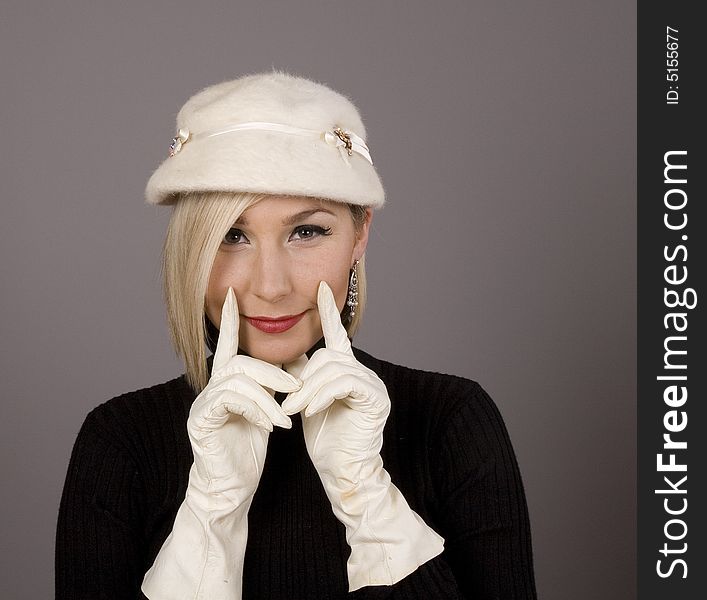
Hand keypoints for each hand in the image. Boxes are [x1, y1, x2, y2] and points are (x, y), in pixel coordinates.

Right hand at [187, 287, 298, 509]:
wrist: (231, 485)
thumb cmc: (248, 448)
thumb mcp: (266, 410)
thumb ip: (271, 386)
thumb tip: (293, 362)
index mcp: (226, 383)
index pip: (225, 345)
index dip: (228, 320)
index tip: (232, 294)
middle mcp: (211, 389)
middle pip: (239, 361)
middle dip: (271, 371)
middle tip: (295, 386)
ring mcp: (203, 404)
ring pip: (238, 379)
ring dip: (268, 397)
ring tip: (285, 419)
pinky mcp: (201, 421)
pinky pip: (231, 401)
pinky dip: (256, 410)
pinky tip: (270, 427)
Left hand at [282, 282, 443, 591]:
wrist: (343, 475)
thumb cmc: (326, 442)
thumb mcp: (308, 403)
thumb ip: (304, 377)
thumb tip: (289, 354)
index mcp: (347, 372)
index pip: (338, 335)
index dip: (329, 311)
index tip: (321, 287)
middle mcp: (364, 373)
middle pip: (328, 355)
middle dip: (303, 377)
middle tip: (286, 401)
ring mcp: (373, 385)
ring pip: (333, 368)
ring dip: (307, 389)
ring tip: (293, 410)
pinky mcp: (375, 399)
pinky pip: (343, 383)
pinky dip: (321, 396)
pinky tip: (310, 412)